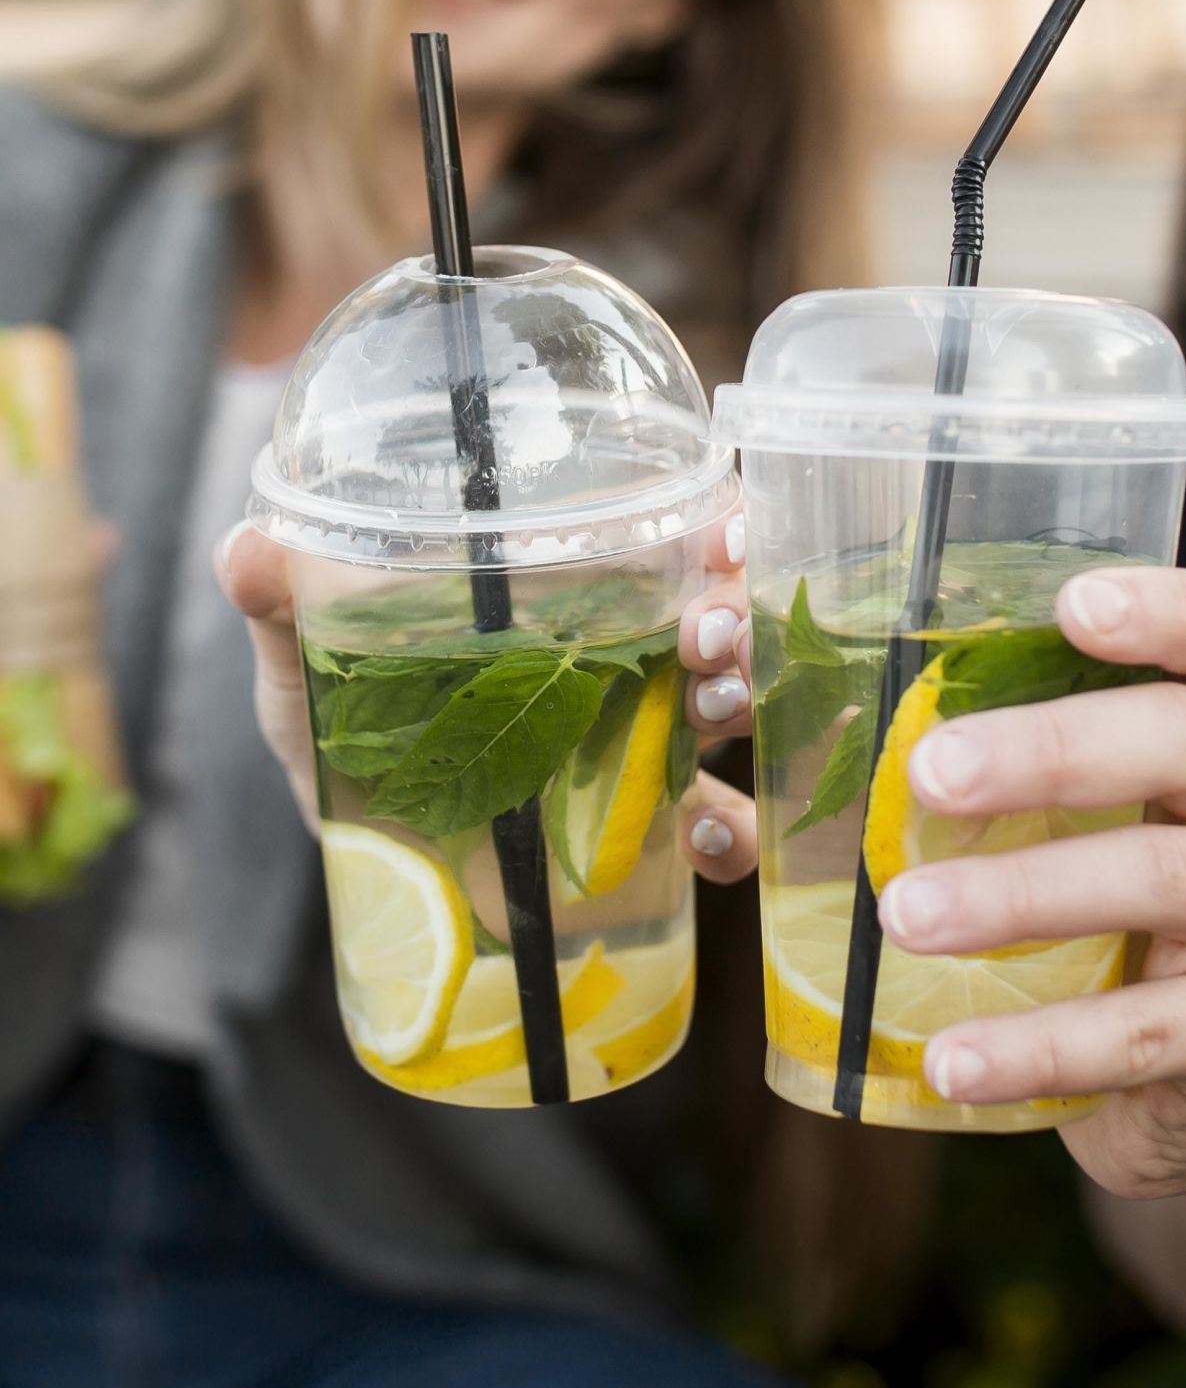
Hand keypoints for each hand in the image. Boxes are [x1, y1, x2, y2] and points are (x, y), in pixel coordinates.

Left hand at [216, 512, 759, 880]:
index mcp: (563, 604)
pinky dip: (731, 838)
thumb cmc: (345, 739)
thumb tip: (244, 546)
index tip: (726, 525)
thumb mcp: (308, 670)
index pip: (666, 541)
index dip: (717, 525)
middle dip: (735, 616)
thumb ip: (280, 611)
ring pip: (731, 712)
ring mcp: (639, 755)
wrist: (351, 862)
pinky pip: (717, 838)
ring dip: (739, 701)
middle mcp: (621, 666)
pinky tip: (706, 839)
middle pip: (718, 619)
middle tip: (708, 631)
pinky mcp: (639, 845)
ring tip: (712, 712)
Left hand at [875, 567, 1185, 1198]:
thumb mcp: (1079, 810)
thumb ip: (996, 755)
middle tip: (928, 773)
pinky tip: (950, 1062)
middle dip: (1054, 749)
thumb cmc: (1107, 896)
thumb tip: (807, 704)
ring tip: (904, 918)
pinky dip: (1038, 1049)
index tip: (1072, 604)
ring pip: (1162, 879)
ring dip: (1021, 896)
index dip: (1166, 608)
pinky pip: (1144, 1034)